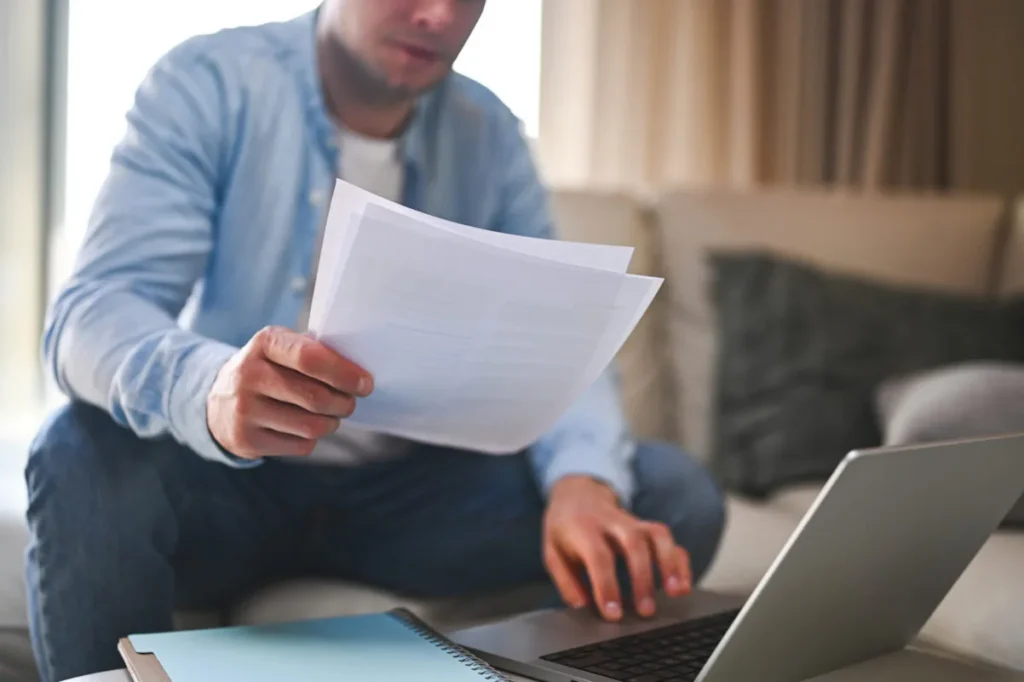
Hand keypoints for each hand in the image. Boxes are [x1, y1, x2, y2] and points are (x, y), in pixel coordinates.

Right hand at [207, 326, 372, 458]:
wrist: (219, 400)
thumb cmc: (270, 369)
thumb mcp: (283, 348)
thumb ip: (316, 353)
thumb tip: (358, 374)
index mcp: (264, 343)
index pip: (310, 358)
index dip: (344, 373)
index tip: (365, 383)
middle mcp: (249, 374)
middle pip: (315, 397)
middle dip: (344, 403)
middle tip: (350, 402)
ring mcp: (244, 410)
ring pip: (311, 426)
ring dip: (332, 423)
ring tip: (331, 415)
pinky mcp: (245, 439)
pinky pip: (300, 445)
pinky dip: (312, 439)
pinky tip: (304, 427)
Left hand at [543, 476, 691, 621]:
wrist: (577, 493)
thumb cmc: (565, 529)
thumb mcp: (552, 551)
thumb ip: (565, 580)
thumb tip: (582, 604)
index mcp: (582, 529)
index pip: (598, 556)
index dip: (607, 585)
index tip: (614, 614)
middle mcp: (611, 522)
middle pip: (633, 542)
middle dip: (642, 577)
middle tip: (646, 610)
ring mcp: (631, 521)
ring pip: (656, 534)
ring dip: (669, 563)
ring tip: (675, 592)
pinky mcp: (645, 526)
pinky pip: (666, 538)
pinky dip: (679, 560)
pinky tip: (683, 585)